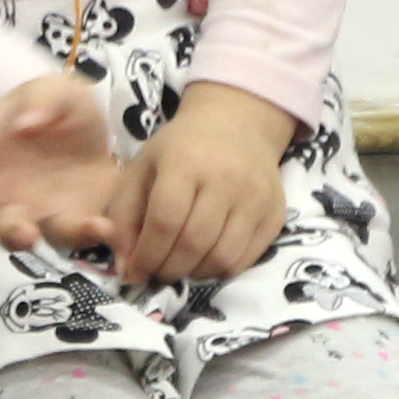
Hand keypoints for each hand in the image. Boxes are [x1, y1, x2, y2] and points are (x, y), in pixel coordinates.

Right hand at [0, 71, 122, 261]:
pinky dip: (83, 234)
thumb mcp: (54, 90)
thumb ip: (41, 100)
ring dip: (16, 235)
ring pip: (13, 231)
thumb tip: (23, 124)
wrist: (94, 132)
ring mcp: (31, 207)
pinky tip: (101, 227)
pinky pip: (70, 234)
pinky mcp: (67, 220)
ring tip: (28, 233)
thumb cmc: (57, 107)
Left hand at [101, 83, 297, 291]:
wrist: (237, 125)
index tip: (136, 271)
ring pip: (222, 257)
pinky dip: (220, 270)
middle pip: (193, 243)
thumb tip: (124, 271)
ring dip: (194, 274)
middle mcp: (225, 178)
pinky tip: (204, 260)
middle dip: (169, 269)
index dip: (147, 255)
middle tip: (157, 273)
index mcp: (185, 161)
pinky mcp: (274, 213)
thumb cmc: (180, 148)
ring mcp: (255, 197)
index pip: (165, 221)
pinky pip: (246, 259)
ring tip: (180, 267)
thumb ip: (123, 217)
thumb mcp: (142, 169)